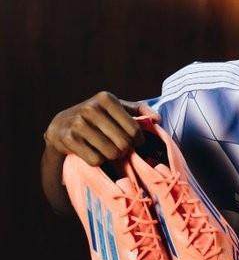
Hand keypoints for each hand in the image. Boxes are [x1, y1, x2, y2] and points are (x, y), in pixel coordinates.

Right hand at [43, 91, 159, 165]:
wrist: (61, 125)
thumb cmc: (98, 118)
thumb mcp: (117, 109)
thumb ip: (140, 110)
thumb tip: (157, 119)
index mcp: (106, 98)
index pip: (134, 129)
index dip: (138, 140)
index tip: (134, 141)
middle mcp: (90, 108)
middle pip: (123, 143)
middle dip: (125, 149)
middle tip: (120, 148)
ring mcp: (78, 123)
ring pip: (111, 153)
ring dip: (112, 156)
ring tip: (107, 150)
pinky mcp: (68, 139)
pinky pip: (95, 160)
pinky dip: (98, 161)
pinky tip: (93, 152)